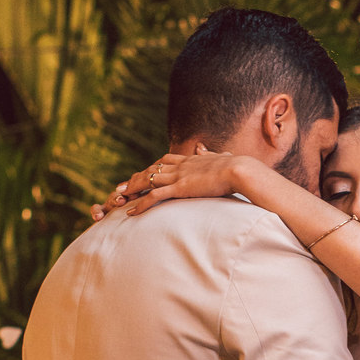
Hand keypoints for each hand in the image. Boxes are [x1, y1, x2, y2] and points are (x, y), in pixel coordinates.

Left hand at [108, 145, 242, 215]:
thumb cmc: (237, 166)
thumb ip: (212, 154)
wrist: (240, 169)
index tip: (143, 173)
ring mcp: (179, 176)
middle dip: (136, 178)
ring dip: (132, 189)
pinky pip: (155, 196)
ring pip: (148, 180)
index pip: (165, 161)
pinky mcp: (180, 188)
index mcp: (191, 160)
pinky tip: (132, 212)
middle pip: (152, 169)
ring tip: (119, 198)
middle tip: (121, 186)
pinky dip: (141, 204)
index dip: (153, 167)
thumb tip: (209, 148)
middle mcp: (181, 165)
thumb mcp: (222, 158)